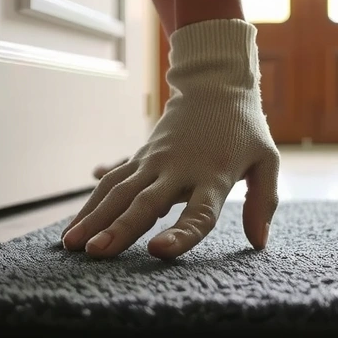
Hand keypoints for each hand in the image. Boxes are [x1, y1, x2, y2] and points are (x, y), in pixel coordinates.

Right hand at [61, 19, 279, 259]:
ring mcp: (154, 160)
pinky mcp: (140, 156)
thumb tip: (258, 242)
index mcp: (214, 175)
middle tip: (96, 253)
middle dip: (120, 228)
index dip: (180, 233)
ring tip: (71, 245)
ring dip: (94, 218)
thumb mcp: (266, 160)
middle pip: (146, 202)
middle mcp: (179, 169)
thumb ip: (264, 201)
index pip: (199, 212)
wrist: (215, 84)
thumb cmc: (245, 129)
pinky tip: (73, 228)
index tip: (157, 251)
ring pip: (119, 191)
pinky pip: (111, 182)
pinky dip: (91, 204)